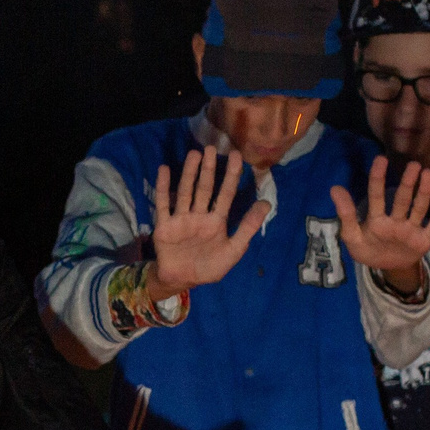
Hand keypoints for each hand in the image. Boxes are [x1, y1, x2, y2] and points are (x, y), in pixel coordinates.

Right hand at [148, 150, 269, 295]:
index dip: (232, 175)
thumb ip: (248, 228)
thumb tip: (266, 203)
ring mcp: (182, 218)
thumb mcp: (233, 250)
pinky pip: (163, 204)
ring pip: (186, 191)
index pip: (226, 194)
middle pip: (205, 188)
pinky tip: (164, 170)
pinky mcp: (165, 225)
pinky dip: (163, 187)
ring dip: (189, 173)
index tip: (237, 156)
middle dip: (209, 169)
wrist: (182, 281)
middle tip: (211, 148)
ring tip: (194, 154)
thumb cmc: (209, 267)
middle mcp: (200, 215)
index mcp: (217, 221)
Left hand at [330, 156, 429, 288]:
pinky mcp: (424, 238)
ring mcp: (411, 228)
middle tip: (413, 165)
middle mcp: (395, 220)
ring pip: (418, 207)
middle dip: (407, 183)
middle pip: (401, 199)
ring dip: (424, 191)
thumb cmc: (369, 250)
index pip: (376, 196)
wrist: (388, 269)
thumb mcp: (352, 237)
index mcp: (376, 220)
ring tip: (428, 173)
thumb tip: (334, 188)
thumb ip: (345, 214)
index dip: (377, 178)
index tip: (380, 159)